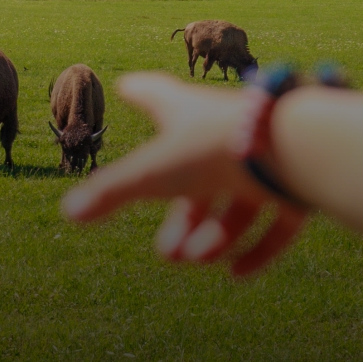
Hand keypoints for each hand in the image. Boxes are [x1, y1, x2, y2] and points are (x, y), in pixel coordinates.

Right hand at [60, 72, 308, 276]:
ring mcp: (263, 158)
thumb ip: (110, 193)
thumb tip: (67, 214)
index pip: (157, 98)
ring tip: (198, 260)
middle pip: (199, 175)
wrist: (292, 147)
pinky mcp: (295, 183)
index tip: (127, 86)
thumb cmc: (214, 147)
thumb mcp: (153, 172)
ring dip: (215, 237)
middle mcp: (225, 133)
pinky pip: (276, 222)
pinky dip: (257, 248)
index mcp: (188, 113)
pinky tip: (237, 275)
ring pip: (237, 203)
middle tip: (168, 253)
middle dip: (182, 218)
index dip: (140, 93)